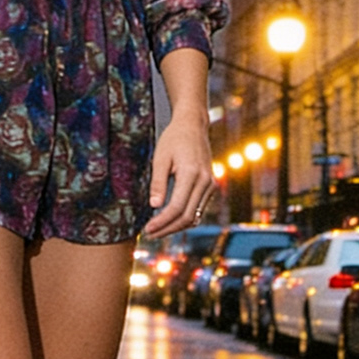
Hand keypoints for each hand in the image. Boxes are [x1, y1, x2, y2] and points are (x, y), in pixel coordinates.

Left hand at [144, 109, 212, 238]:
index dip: (162, 222)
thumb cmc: (174, 139)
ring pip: (195, 216)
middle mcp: (205, 181)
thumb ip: (158, 183)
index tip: (147, 228)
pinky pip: (198, 209)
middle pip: (187, 217)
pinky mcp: (210, 186)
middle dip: (168, 229)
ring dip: (176, 227)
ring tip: (157, 230)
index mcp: (192, 174)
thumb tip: (154, 206)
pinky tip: (170, 221)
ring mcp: (210, 184)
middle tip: (150, 234)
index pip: (177, 207)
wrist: (193, 125)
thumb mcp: (160, 157)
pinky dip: (185, 218)